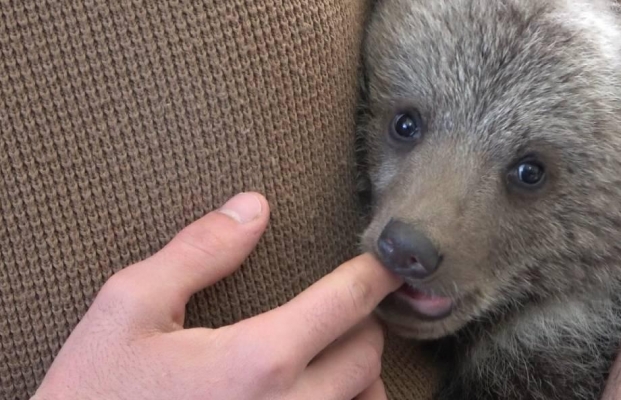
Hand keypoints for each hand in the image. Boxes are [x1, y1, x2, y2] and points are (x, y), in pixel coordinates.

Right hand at [32, 192, 401, 399]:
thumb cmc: (93, 391)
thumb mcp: (127, 308)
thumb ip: (197, 253)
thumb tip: (252, 208)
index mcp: (256, 360)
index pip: (346, 303)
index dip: (376, 274)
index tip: (392, 261)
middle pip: (367, 352)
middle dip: (361, 320)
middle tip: (341, 303)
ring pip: (365, 398)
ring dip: (359, 369)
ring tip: (333, 348)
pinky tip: (319, 389)